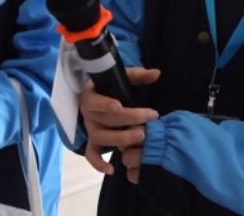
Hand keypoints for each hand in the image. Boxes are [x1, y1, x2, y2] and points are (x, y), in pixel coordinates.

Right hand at [80, 66, 160, 180]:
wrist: (102, 97)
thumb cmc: (112, 87)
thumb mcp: (123, 78)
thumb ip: (138, 75)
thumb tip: (156, 73)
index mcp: (90, 95)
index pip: (94, 101)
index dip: (105, 104)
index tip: (119, 106)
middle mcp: (87, 114)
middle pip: (104, 120)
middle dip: (128, 119)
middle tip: (150, 116)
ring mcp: (90, 129)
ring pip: (101, 137)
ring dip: (121, 138)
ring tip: (142, 136)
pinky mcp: (93, 143)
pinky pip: (91, 155)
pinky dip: (98, 164)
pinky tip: (112, 169)